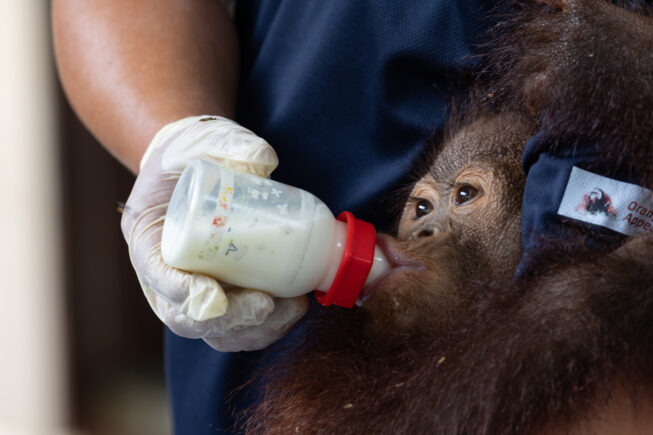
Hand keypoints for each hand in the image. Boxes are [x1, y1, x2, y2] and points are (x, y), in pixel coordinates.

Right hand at [121, 116, 307, 350]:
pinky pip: (237, 326)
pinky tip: (295, 309)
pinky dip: (266, 328)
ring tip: (293, 309)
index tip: (215, 295)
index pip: (157, 274)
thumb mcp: (200, 139)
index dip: (181, 291)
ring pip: (216, 331)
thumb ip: (227, 142)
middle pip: (186, 317)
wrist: (194, 169)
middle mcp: (164, 274)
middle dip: (228, 319)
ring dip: (254, 331)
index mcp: (147, 238)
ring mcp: (193, 290)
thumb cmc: (192, 155)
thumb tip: (265, 160)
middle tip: (267, 305)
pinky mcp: (221, 296)